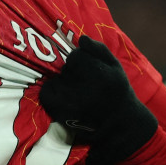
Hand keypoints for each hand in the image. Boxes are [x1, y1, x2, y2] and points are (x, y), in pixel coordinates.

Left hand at [39, 35, 157, 160]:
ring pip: (56, 79)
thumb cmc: (117, 92)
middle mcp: (86, 90)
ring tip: (76, 92)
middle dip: (72, 72)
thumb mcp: (116, 67)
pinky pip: (47, 92)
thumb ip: (99, 50)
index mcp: (102, 76)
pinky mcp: (61, 114)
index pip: (76, 55)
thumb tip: (81, 38)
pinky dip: (51, 92)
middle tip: (83, 83)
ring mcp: (71, 103)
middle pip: (66, 67)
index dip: (81, 60)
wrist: (118, 125)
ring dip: (62, 82)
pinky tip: (64, 97)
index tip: (88, 70)